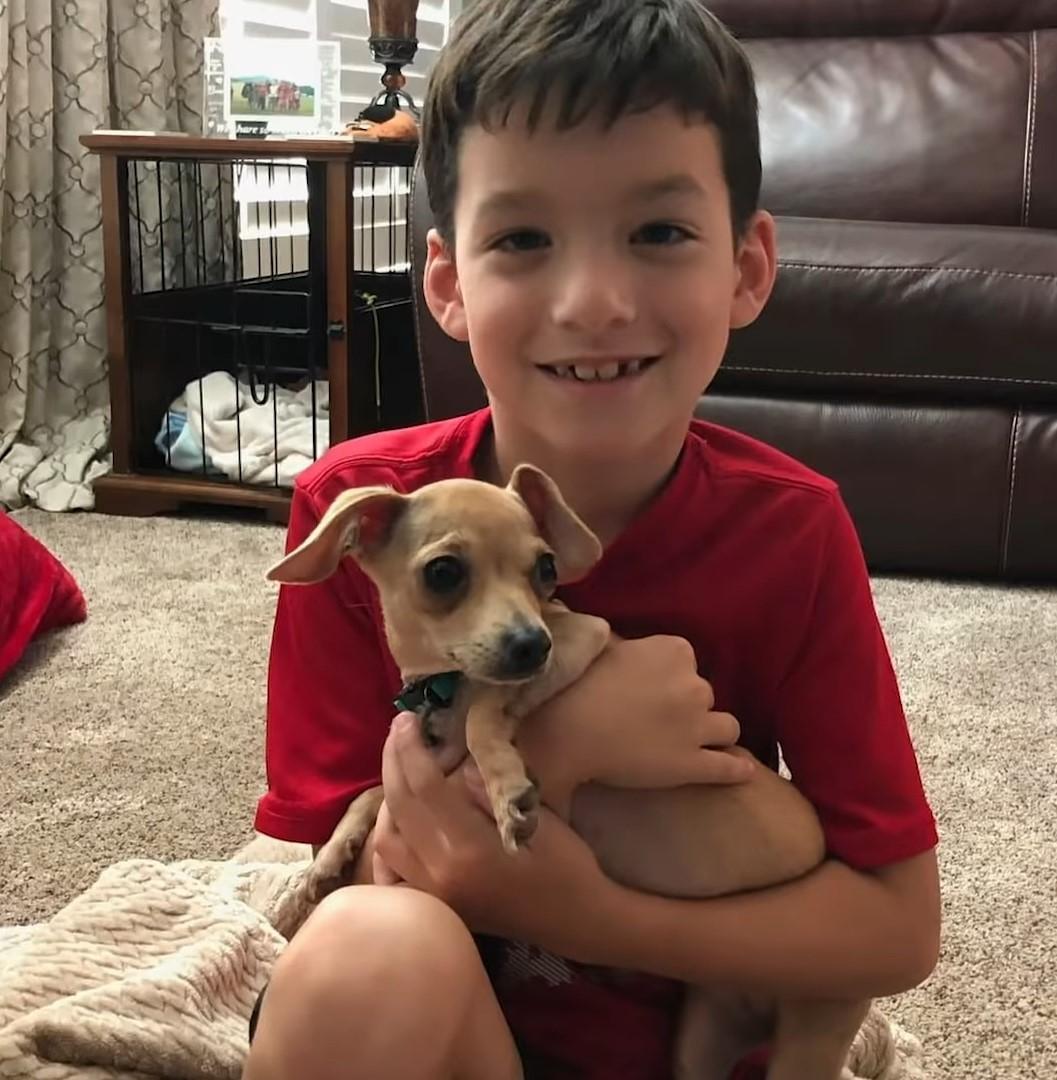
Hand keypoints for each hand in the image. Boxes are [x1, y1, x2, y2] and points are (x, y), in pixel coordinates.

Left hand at [372, 712, 618, 959]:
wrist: (574, 920)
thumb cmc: (565, 865)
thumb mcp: (536, 816)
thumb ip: (490, 788)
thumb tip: (456, 761)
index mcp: (469, 849)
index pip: (426, 787)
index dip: (412, 747)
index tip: (409, 718)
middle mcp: (440, 874)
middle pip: (399, 807)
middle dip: (394, 760)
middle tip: (398, 728)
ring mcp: (433, 894)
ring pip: (386, 838)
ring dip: (387, 798)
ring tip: (401, 767)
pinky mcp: (434, 904)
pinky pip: (391, 870)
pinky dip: (388, 840)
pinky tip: (396, 820)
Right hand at [523, 635, 753, 791]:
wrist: (567, 730)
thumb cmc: (576, 685)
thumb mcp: (603, 649)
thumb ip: (624, 644)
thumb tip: (621, 639)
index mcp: (675, 651)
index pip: (686, 662)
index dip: (669, 678)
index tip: (649, 689)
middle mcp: (694, 685)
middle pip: (704, 694)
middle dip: (686, 706)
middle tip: (657, 720)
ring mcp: (697, 726)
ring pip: (727, 727)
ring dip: (712, 733)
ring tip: (692, 743)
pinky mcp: (694, 764)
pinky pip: (728, 766)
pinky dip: (736, 768)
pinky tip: (741, 771)